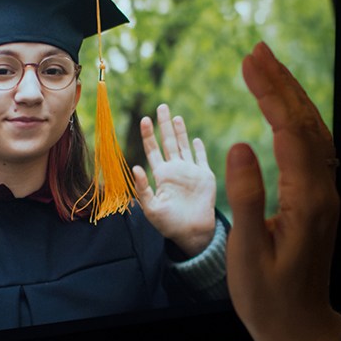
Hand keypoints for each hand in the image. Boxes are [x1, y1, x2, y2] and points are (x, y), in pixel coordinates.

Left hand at [133, 103, 217, 255]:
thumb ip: (143, 188)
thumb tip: (135, 167)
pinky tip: (195, 139)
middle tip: (161, 106)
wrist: (192, 233)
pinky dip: (199, 148)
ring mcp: (191, 172)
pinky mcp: (205, 176)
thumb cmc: (169, 224)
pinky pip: (201, 158)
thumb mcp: (151, 208)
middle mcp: (175, 169)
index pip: (153, 150)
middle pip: (168, 141)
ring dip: (180, 131)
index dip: (148, 135)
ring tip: (176, 116)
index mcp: (161, 175)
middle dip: (164, 124)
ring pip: (184, 146)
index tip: (144, 119)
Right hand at [227, 42, 340, 340]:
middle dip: (281, 83)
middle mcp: (323, 192)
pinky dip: (296, 120)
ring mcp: (325, 195)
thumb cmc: (269, 299)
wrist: (302, 329)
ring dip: (290, 97)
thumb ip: (246, 198)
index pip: (290, 131)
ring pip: (312, 133)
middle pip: (306, 123)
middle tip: (257, 49)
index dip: (270, 93)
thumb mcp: (248, 254)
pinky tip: (283, 110)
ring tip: (266, 67)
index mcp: (306, 201)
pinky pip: (312, 148)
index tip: (249, 63)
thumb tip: (241, 145)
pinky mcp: (319, 201)